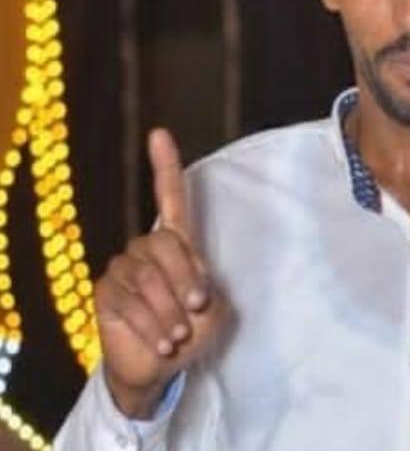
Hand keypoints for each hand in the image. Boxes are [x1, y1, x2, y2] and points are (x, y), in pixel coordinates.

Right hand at [94, 128, 227, 418]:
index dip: (165, 166)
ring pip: (149, 279)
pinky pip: (130, 304)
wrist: (159, 366)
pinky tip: (161, 343)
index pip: (171, 197)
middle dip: (186, 280)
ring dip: (170, 313)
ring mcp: (123, 267)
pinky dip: (152, 328)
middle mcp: (147, 247)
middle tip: (196, 309)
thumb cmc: (192, 331)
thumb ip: (205, 289)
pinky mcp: (105, 292)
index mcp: (177, 242)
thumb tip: (193, 287)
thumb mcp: (212, 311)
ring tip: (178, 336)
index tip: (159, 134)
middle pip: (165, 245)